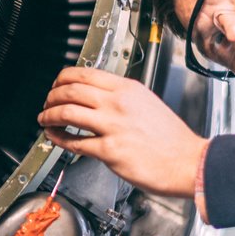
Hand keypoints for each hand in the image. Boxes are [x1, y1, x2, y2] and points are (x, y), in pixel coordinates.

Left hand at [38, 66, 207, 199]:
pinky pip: (75, 142)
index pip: (84, 74)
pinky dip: (59, 139)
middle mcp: (118, 103)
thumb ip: (122, 98)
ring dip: (49, 115)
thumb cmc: (172, 139)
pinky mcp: (110, 150)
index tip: (56, 85)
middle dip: (51, 96)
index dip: (62, 78)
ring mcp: (113, 126)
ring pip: (67, 112)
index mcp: (127, 89)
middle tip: (46, 102)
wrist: (190, 162)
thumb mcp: (147, 103)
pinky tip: (55, 138)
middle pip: (70, 90)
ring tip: (45, 119)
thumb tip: (98, 98)